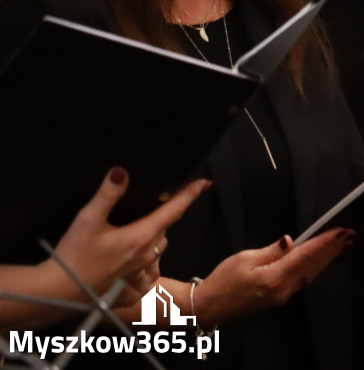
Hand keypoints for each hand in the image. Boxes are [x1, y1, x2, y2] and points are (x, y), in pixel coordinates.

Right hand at [54, 168, 209, 302]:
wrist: (58, 293)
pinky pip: (148, 276)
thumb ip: (108, 194)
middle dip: (159, 219)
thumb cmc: (73, 256)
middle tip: (144, 212)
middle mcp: (147, 256)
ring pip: (157, 251)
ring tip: (133, 236)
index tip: (203, 184)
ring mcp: (141, 275)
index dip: (189, 195)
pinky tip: (132, 265)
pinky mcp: (131, 291)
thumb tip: (121, 172)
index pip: (173, 211)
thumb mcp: (88, 219)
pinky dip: (145, 268)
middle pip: (163, 230)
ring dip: (152, 241)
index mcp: (141, 236)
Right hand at [193, 227, 352, 327]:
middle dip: (332, 249)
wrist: (209, 307)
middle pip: (313, 266)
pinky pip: (303, 279)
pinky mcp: (279, 297)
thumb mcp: (244, 259)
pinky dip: (315, 267)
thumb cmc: (222, 281)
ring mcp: (282, 296)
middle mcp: (283, 290)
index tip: (339, 231)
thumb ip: (272, 251)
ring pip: (310, 274)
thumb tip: (290, 241)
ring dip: (327, 258)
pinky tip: (322, 259)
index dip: (323, 242)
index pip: (305, 256)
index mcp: (274, 279)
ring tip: (342, 244)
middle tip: (349, 234)